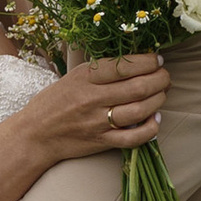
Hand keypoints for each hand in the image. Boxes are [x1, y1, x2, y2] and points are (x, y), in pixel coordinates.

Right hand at [28, 52, 166, 163]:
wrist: (35, 134)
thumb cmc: (54, 102)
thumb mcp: (73, 77)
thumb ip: (100, 70)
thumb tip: (135, 62)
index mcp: (84, 77)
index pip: (124, 66)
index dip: (148, 61)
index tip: (157, 59)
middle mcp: (92, 98)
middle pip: (138, 87)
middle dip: (160, 79)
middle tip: (165, 76)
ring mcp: (97, 122)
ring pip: (139, 110)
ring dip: (158, 100)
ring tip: (162, 93)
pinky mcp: (101, 142)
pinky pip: (133, 138)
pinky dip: (150, 129)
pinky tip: (155, 119)